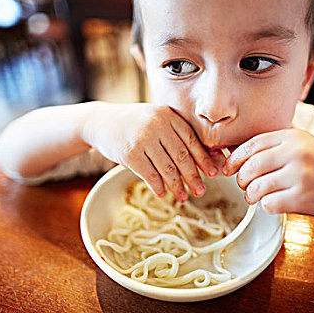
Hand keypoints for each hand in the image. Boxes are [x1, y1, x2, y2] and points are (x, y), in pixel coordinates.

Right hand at [82, 103, 217, 201]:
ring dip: (177, 186)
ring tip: (184, 197)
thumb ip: (177, 133)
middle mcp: (158, 125)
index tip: (212, 174)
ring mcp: (143, 139)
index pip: (192, 141)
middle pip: (182, 156)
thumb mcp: (156, 119)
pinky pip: (150, 175)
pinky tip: (163, 193)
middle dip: (193, 177)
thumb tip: (208, 155)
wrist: (101, 122)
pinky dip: (158, 187)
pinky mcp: (130, 154)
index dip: (204, 159)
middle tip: (201, 191)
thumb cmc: (135, 123)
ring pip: (167, 168)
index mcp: (168, 115)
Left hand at [222, 129, 313, 216]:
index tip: (228, 168)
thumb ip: (273, 146)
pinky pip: (269, 204)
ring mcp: (300, 176)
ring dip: (250, 194)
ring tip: (254, 196)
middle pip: (251, 167)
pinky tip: (272, 202)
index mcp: (292, 137)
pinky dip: (265, 205)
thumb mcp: (300, 144)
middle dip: (241, 179)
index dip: (234, 158)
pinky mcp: (303, 198)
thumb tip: (234, 153)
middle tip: (243, 185)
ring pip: (257, 187)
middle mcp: (296, 154)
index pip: (252, 145)